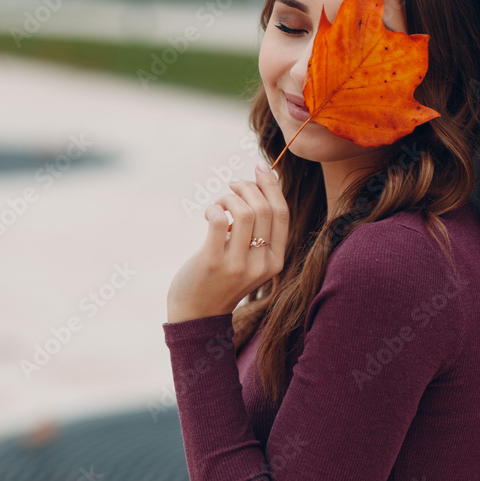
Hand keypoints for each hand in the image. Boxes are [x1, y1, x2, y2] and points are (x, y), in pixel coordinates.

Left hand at [166, 162, 288, 322]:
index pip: (282, 214)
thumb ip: (258, 231)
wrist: (197, 313)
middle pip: (264, 209)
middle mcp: (261, 264)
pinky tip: (208, 213)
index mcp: (276, 260)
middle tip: (233, 185)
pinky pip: (219, 219)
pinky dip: (214, 207)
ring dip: (229, 197)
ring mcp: (238, 264)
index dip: (272, 186)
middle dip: (247, 187)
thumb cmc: (222, 277)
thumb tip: (258, 184)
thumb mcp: (250, 258)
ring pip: (244, 212)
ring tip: (220, 202)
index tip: (261, 167)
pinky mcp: (213, 261)